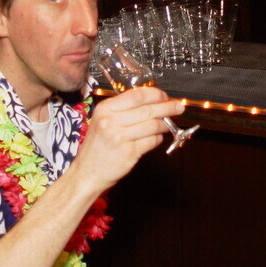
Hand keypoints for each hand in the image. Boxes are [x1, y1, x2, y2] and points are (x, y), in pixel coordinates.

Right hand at [68, 87, 184, 192]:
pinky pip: (151, 141)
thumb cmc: (97, 147)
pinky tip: (156, 138)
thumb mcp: (103, 121)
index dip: (155, 94)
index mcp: (105, 109)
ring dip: (165, 125)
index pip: (137, 95)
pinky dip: (158, 139)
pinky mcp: (129, 153)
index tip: (165, 96)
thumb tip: (152, 102)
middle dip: (168, 107)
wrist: (87, 172)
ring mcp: (120, 137)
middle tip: (178, 107)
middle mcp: (111, 121)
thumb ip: (123, 110)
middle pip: (148, 109)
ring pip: (153, 125)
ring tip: (168, 125)